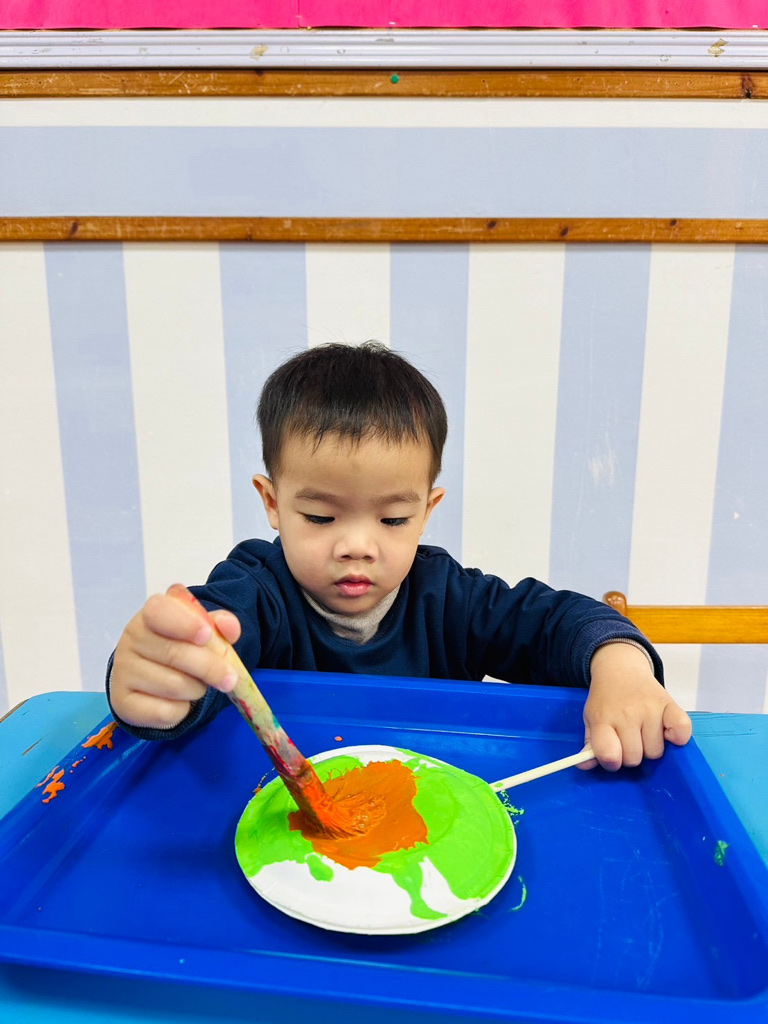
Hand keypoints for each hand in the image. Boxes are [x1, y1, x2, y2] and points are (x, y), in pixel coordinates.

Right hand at [110, 586, 241, 729]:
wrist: (150, 677)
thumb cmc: (181, 646)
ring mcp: (123, 672)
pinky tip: (180, 701)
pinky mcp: (123, 703)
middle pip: (175, 654)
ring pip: (173, 686)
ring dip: (197, 690)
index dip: (185, 623)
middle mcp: (131, 640)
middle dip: (210, 668)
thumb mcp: (201, 629)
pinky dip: (182, 710)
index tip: (207, 635)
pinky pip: (164, 712)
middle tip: (231, 678)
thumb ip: (219, 624)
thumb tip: (230, 627)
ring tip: (198, 685)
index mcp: (150, 614)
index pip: (160, 611)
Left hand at [580, 642, 691, 771]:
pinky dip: (677, 737)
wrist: (620, 669)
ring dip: (650, 747)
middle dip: (631, 754)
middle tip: (628, 739)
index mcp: (603, 718)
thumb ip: (590, 745)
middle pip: (635, 758)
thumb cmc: (606, 700)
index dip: (611, 761)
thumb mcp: (591, 719)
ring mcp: (650, 708)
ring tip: (643, 732)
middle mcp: (627, 713)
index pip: (609, 754)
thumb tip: (585, 766)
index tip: (613, 754)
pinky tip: (666, 731)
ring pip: (656, 752)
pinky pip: (682, 730)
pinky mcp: (670, 703)